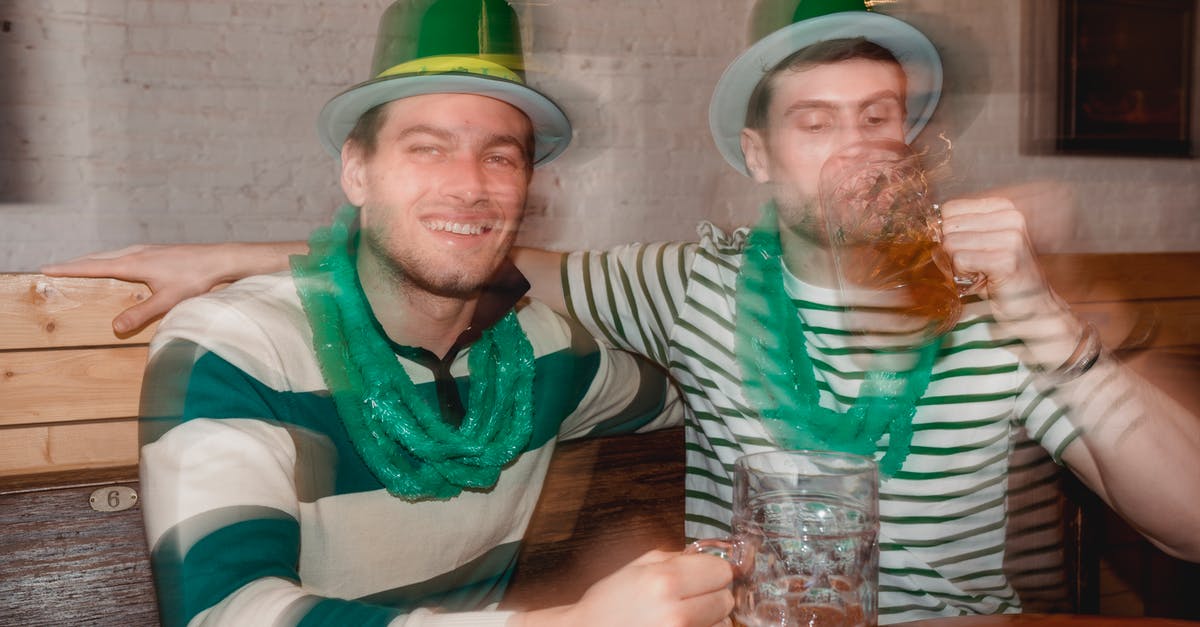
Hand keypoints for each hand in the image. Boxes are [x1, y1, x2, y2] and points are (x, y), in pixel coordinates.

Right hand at [41, 243, 293, 334]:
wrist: (222, 260)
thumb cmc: (197, 278)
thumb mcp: (168, 300)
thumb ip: (141, 314)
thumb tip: (114, 327)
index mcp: (134, 263)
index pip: (93, 266)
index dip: (69, 269)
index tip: (46, 270)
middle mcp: (137, 253)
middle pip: (99, 257)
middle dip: (76, 264)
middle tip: (55, 269)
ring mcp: (148, 250)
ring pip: (112, 255)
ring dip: (94, 260)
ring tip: (80, 267)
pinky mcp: (158, 252)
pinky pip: (126, 255)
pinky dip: (112, 260)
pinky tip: (117, 266)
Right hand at [514, 549, 733, 626]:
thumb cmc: (609, 603)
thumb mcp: (637, 567)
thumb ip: (676, 557)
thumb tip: (709, 556)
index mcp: (665, 580)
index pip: (722, 571)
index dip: (714, 571)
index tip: (706, 575)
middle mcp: (676, 611)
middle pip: (727, 599)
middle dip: (713, 595)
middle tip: (692, 597)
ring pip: (724, 623)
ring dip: (711, 619)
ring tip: (685, 616)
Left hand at [938, 197, 1082, 364]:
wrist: (1035, 308)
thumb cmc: (1002, 277)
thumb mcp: (981, 244)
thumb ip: (960, 229)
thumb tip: (928, 227)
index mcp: (1003, 207)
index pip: (949, 209)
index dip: (949, 234)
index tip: (969, 250)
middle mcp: (1010, 217)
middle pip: (948, 226)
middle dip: (953, 251)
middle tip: (976, 266)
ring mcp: (1011, 237)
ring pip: (951, 244)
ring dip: (959, 266)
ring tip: (982, 274)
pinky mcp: (1006, 260)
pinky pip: (960, 260)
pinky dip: (964, 276)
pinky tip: (983, 281)